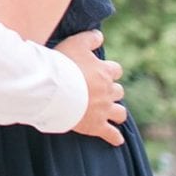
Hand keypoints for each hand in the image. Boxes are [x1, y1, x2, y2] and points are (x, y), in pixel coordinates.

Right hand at [54, 30, 126, 145]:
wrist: (55, 90)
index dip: (108, 70)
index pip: (115, 70)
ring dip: (117, 112)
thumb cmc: (63, 65)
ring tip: (111, 113)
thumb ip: (89, 38)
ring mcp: (104, 110)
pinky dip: (115, 137)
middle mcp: (108, 91)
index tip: (101, 71)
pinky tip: (117, 140)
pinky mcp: (96, 126)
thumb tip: (100, 36)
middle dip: (112, 91)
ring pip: (120, 112)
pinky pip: (111, 134)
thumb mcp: (75, 43)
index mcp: (104, 72)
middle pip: (118, 91)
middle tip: (101, 91)